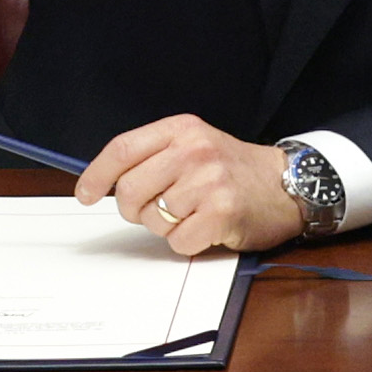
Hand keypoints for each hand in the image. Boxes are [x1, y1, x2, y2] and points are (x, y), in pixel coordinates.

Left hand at [74, 114, 300, 257]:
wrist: (285, 185)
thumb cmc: (233, 169)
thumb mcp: (194, 144)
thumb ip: (154, 156)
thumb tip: (104, 183)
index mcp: (181, 129)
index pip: (122, 150)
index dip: (97, 175)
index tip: (86, 194)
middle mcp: (194, 151)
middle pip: (130, 190)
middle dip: (134, 209)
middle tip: (155, 210)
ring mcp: (209, 182)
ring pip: (153, 219)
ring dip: (165, 226)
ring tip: (192, 214)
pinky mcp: (222, 213)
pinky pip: (178, 241)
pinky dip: (186, 242)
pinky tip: (205, 228)